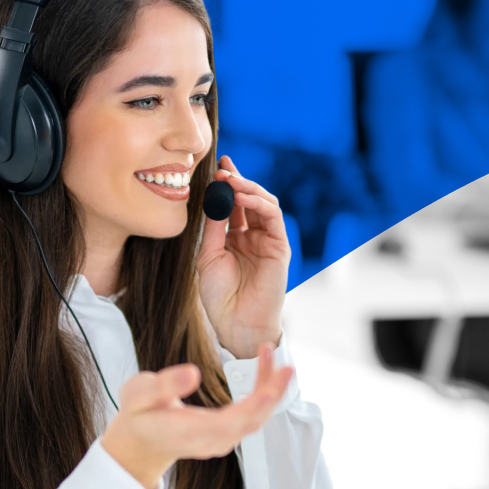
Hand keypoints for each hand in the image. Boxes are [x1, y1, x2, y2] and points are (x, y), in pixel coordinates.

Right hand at [100, 345, 294, 488]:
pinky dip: (263, 394)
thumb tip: (193, 373)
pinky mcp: (228, 434)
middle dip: (271, 394)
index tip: (268, 391)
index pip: (226, 424)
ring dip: (270, 390)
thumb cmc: (139, 413)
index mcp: (187, 432)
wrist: (142, 442)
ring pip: (256, 419)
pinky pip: (252, 416)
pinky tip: (266, 370)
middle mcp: (210, 441)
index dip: (250, 408)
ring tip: (276, 358)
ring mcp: (221, 441)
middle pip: (250, 422)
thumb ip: (162, 385)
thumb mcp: (137, 394)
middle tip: (286, 366)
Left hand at [196, 155, 291, 358]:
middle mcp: (253, 236)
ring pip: (264, 203)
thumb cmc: (219, 296)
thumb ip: (213, 227)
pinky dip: (259, 203)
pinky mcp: (280, 246)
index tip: (216, 166)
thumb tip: (213, 196)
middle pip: (249, 199)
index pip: (233, 204)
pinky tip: (243, 196)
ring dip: (248, 188)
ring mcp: (268, 240)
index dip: (226, 184)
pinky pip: (273, 217)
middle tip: (223, 168)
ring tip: (231, 180)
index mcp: (235, 238)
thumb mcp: (208, 256)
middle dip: (237, 180)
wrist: (235, 322)